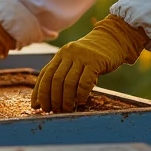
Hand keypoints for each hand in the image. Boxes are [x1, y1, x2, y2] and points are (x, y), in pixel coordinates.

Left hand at [32, 15, 148, 112]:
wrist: (113, 39)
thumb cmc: (92, 57)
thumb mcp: (74, 61)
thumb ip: (63, 75)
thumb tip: (50, 100)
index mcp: (60, 54)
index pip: (45, 74)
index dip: (39, 92)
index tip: (37, 106)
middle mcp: (68, 53)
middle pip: (55, 79)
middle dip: (52, 98)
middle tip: (53, 110)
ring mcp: (82, 56)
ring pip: (68, 82)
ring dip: (66, 99)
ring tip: (67, 109)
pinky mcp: (95, 61)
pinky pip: (84, 81)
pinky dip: (81, 94)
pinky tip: (81, 101)